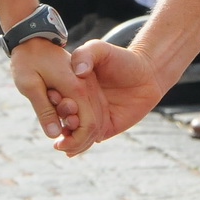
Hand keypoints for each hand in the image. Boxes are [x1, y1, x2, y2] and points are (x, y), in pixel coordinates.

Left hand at [6, 38, 90, 146]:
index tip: (58, 147)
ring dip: (82, 134)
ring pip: (95, 117)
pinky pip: (90, 108)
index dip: (76, 142)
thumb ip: (44, 109)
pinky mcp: (84, 83)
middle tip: (59, 148)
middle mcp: (87, 87)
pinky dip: (82, 122)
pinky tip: (68, 128)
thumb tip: (55, 135)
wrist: (33, 37)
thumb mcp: (29, 85)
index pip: (88, 125)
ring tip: (62, 142)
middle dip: (80, 142)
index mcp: (77, 88)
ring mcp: (88, 84)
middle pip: (94, 125)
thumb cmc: (28, 59)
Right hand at [60, 39, 168, 154]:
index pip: (55, 98)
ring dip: (65, 139)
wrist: (148, 74)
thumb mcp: (101, 50)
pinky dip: (78, 146)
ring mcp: (90, 117)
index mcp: (73, 87)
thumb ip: (86, 54)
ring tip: (64, 141)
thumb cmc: (122, 58)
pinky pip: (88, 141)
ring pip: (72, 134)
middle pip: (61, 118)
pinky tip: (71, 150)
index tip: (54, 97)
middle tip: (67, 118)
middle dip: (58, 122)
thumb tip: (79, 72)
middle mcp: (79, 104)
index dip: (52, 100)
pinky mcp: (104, 129)